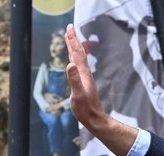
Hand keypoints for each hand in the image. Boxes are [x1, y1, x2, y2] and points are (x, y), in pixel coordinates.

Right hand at [63, 24, 136, 155]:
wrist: (94, 118)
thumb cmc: (85, 109)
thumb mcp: (77, 95)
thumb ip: (74, 80)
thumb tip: (70, 65)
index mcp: (83, 73)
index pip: (77, 53)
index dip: (72, 40)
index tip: (69, 28)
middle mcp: (85, 73)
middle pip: (79, 53)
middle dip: (73, 40)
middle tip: (69, 28)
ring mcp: (85, 78)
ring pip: (79, 58)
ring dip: (74, 47)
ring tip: (70, 40)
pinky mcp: (84, 83)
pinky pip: (78, 66)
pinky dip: (75, 58)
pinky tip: (73, 60)